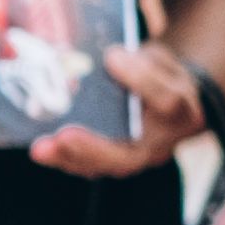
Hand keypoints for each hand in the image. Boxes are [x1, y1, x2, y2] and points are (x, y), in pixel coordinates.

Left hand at [32, 38, 201, 182]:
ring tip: (42, 149)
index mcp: (181, 112)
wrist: (176, 108)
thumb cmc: (165, 80)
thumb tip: (111, 59)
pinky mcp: (115, 162)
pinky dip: (66, 159)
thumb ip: (144, 61)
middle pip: (130, 155)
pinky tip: (43, 148)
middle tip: (63, 137)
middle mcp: (160, 144)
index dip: (140, 78)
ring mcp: (137, 158)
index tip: (114, 56)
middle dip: (93, 148)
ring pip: (104, 167)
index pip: (167, 101)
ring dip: (70, 159)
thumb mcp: (163, 62)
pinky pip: (90, 167)